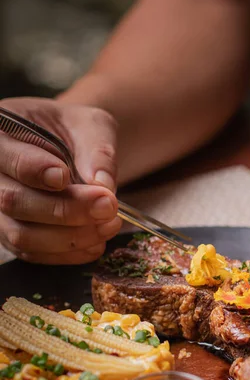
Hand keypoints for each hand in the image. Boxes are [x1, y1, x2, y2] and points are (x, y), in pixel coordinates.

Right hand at [0, 97, 121, 263]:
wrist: (72, 149)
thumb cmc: (75, 131)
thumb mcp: (92, 125)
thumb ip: (97, 150)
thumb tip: (104, 185)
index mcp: (1, 136)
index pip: (9, 158)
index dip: (35, 170)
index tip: (65, 177)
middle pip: (13, 201)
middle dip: (65, 210)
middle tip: (107, 206)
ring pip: (22, 235)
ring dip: (70, 237)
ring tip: (108, 224)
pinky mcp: (14, 236)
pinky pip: (35, 254)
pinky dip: (68, 253)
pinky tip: (97, 241)